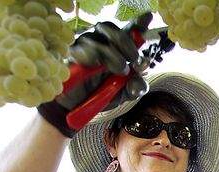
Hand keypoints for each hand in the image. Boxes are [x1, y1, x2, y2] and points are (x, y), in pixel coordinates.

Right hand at [38, 16, 150, 136]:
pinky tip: (97, 66)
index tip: (148, 17)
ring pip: (99, 38)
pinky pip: (82, 49)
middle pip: (112, 29)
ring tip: (120, 70)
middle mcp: (100, 42)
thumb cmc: (101, 94)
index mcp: (117, 48)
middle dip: (128, 43)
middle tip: (135, 61)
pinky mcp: (71, 54)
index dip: (137, 23)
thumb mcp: (124, 94)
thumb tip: (137, 81)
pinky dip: (93, 56)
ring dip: (114, 54)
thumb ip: (136, 87)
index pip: (128, 30)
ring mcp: (84, 45)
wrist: (77, 107)